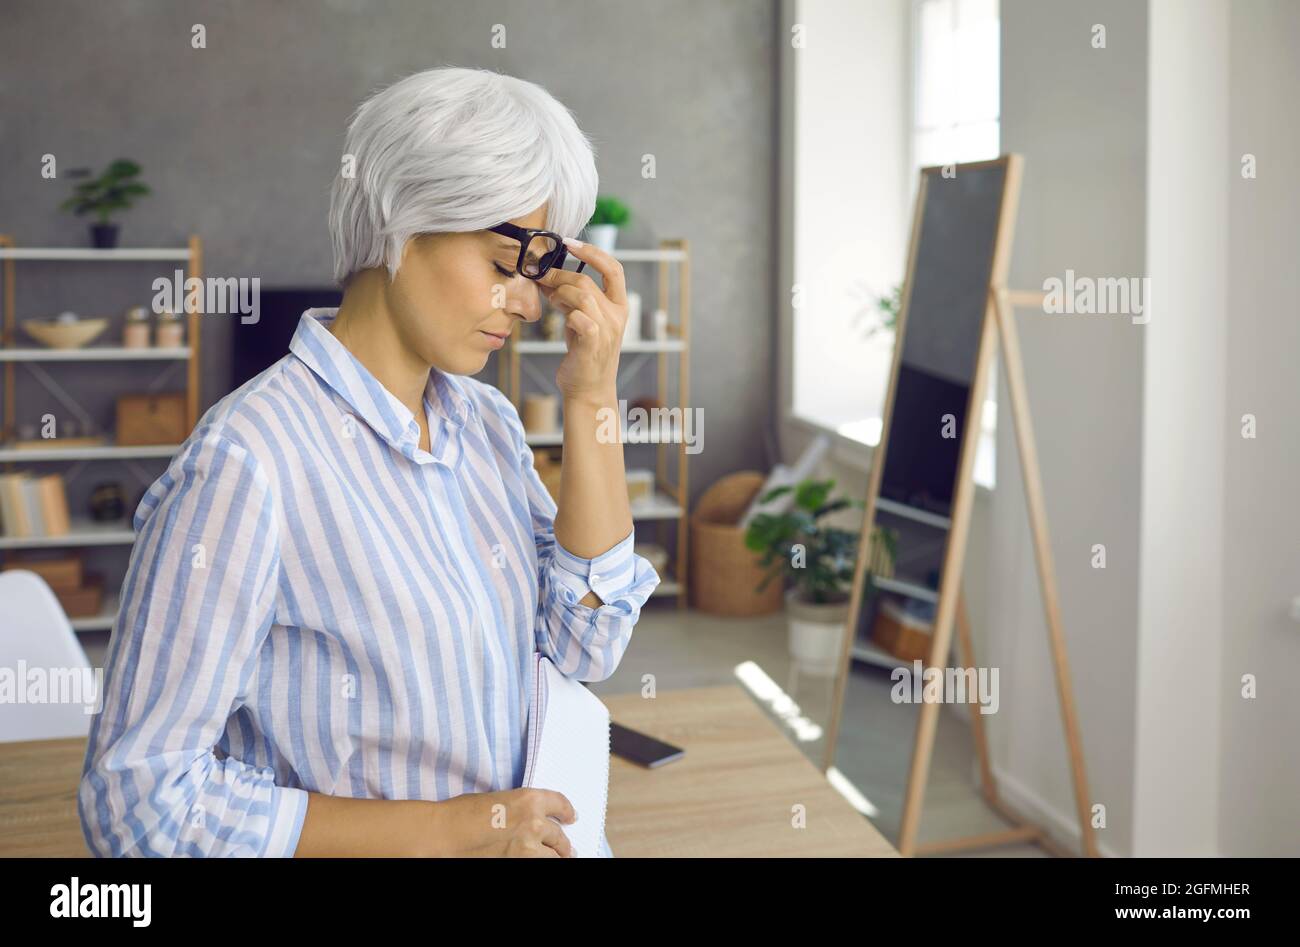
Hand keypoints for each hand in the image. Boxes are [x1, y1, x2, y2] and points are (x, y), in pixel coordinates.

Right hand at [424, 788, 577, 856]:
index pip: (560, 804)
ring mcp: (529, 848)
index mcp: (529, 800)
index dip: (568, 811)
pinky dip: (541, 863)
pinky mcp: (521, 864)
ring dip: (558, 857)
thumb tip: (528, 819)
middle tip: (567, 848)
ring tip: (561, 858)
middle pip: (560, 835)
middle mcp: (535, 823)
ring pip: (555, 856)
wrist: (444, 834)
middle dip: (564, 843)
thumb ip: (519, 809)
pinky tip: (541, 862)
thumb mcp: (497, 800)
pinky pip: (540, 865)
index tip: (571, 817)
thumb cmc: (461, 813)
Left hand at [536, 238, 626, 404]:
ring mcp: (607, 331)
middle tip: (539, 276)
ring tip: (548, 298)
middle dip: (559, 275)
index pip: (614, 269)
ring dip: (559, 293)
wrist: (589, 391)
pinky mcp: (593, 344)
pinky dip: (565, 313)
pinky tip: (558, 316)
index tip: (570, 242)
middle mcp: (617, 316)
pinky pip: (578, 318)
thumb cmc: (583, 355)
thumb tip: (548, 276)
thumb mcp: (582, 321)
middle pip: (587, 281)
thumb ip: (572, 299)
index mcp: (619, 307)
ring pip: (582, 296)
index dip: (593, 252)